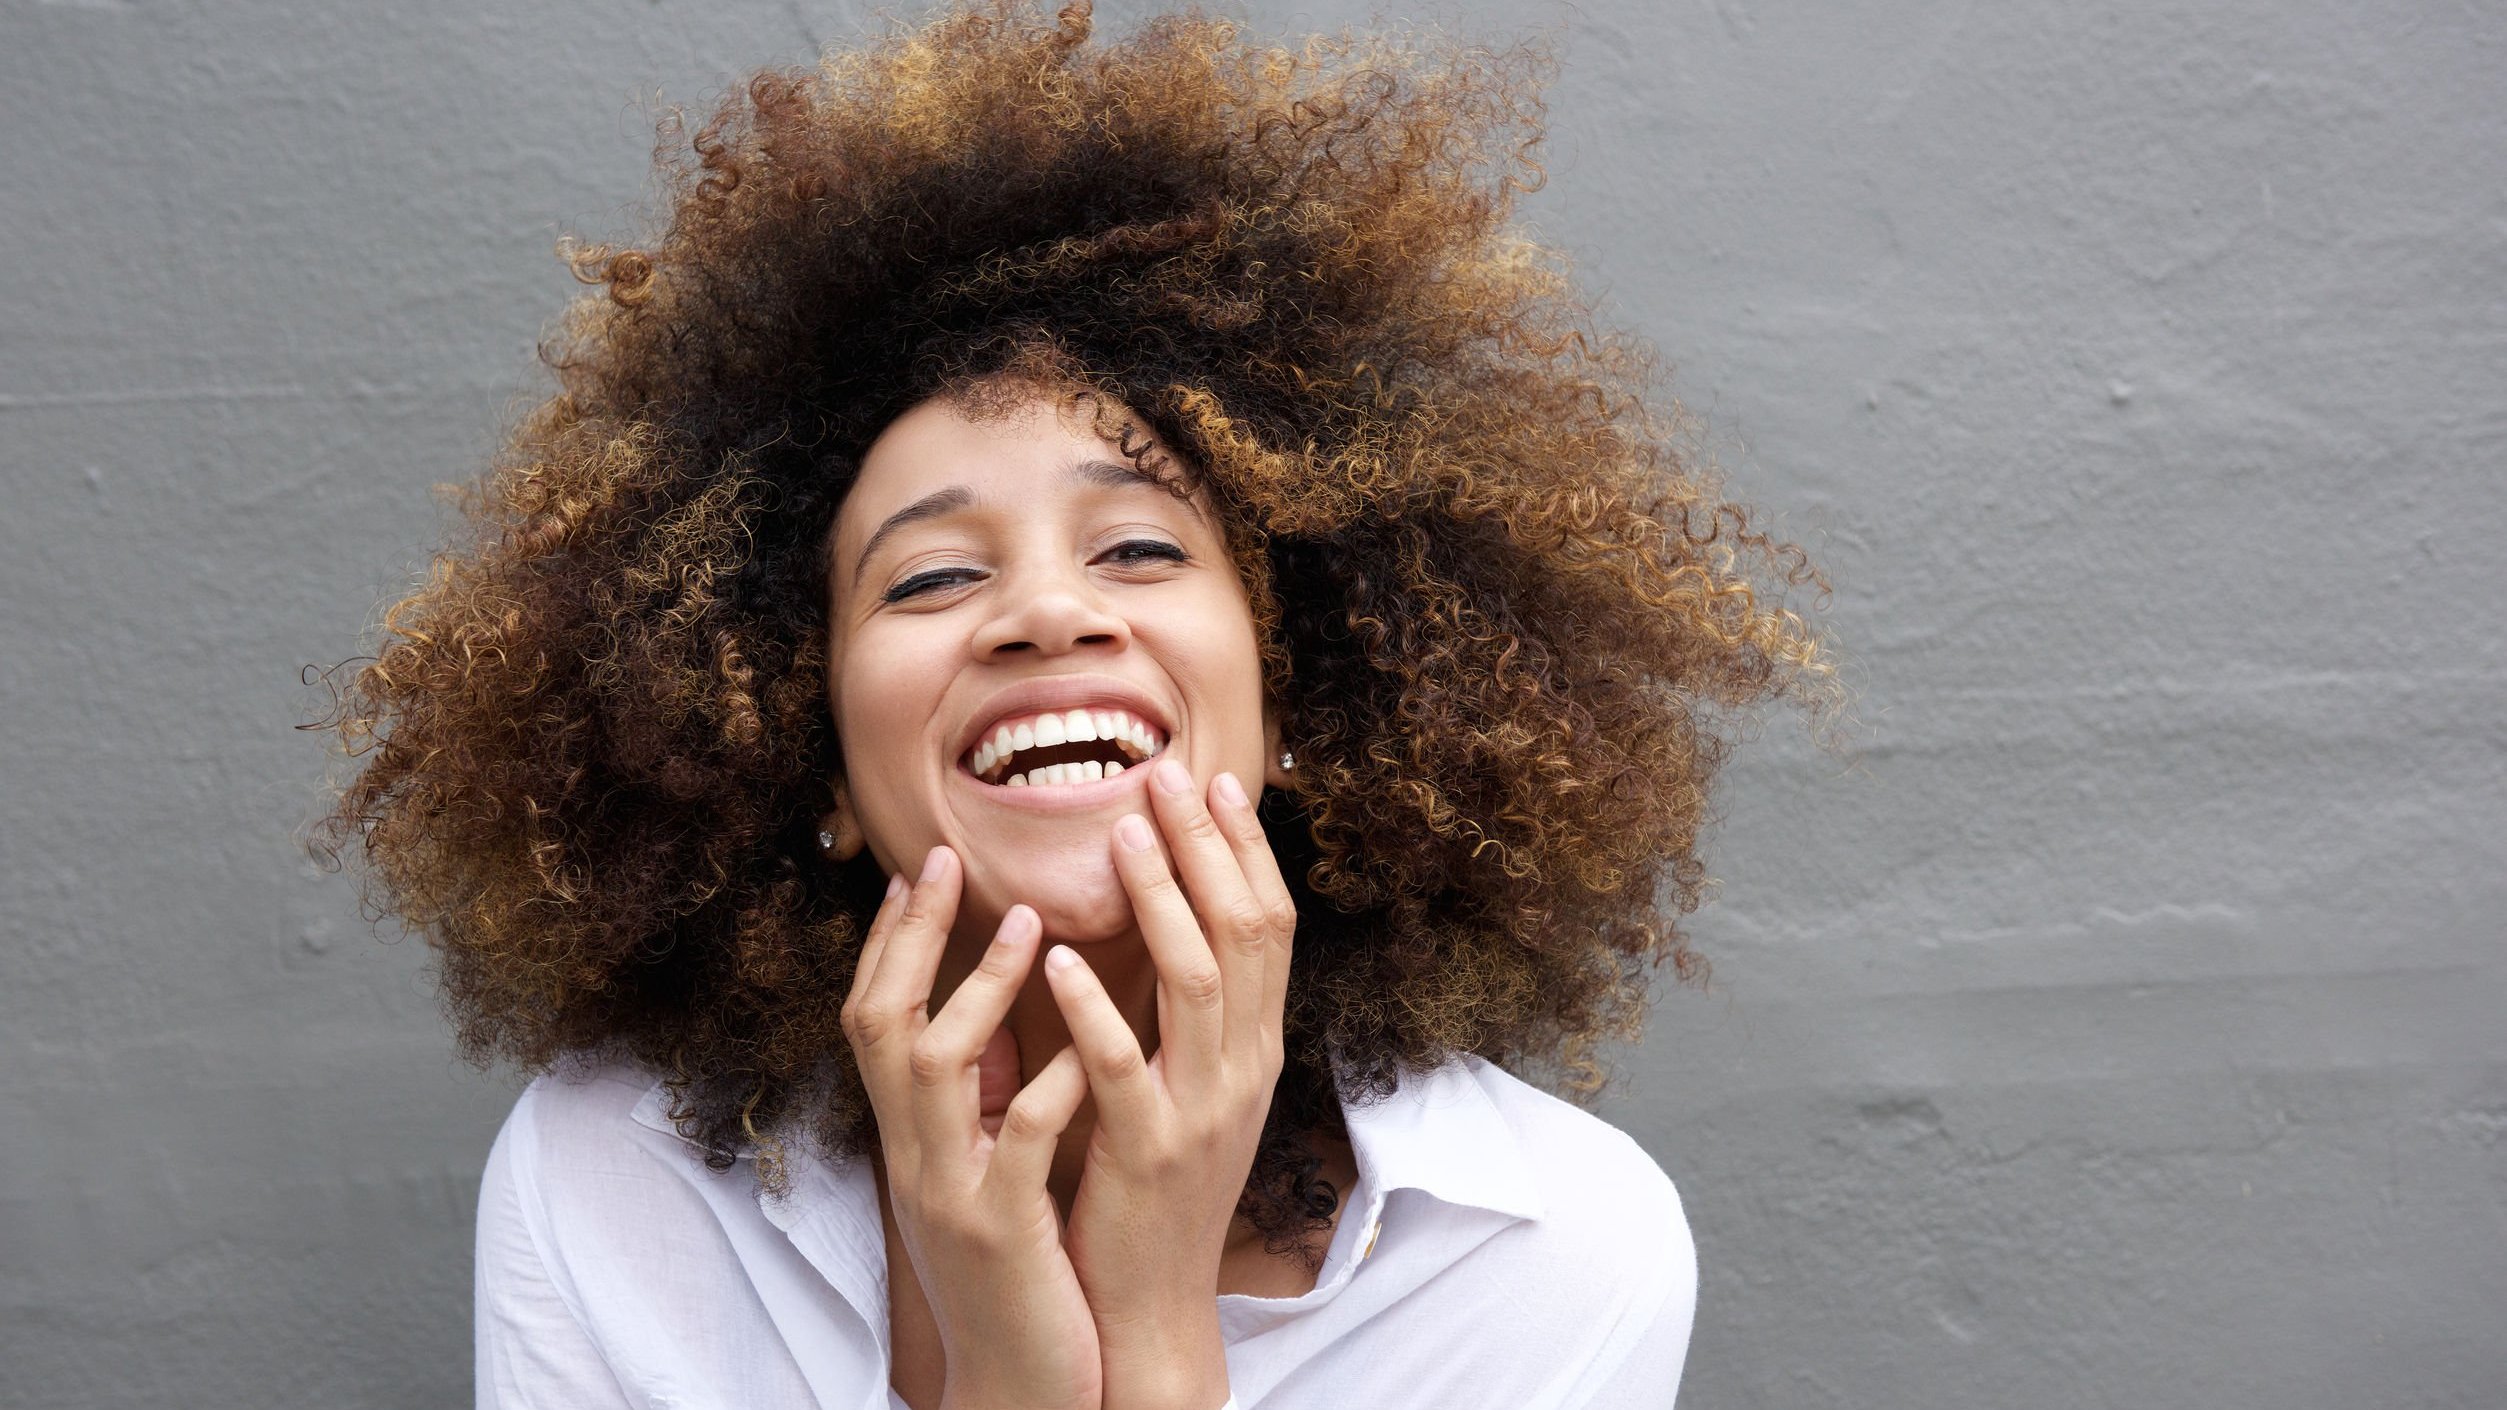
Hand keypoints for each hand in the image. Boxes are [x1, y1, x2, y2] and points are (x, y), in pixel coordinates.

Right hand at [842, 846, 1101, 1409]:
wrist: (1019, 1388)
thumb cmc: (1014, 1273)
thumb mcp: (985, 1172)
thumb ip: (981, 1101)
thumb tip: (992, 1020)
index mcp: (914, 1137)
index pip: (873, 1017)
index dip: (886, 941)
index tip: (918, 865)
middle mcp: (916, 1155)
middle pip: (878, 1023)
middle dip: (906, 936)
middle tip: (945, 857)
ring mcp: (953, 1192)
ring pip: (934, 1068)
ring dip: (979, 987)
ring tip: (1030, 921)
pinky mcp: (1002, 1233)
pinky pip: (1019, 1144)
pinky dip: (1048, 1085)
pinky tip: (1085, 1043)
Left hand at [1045, 761, 1297, 1409]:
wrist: (1153, 1300)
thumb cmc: (1158, 1183)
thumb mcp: (1195, 1086)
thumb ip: (1192, 1011)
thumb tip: (1179, 917)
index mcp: (1256, 1047)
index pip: (1271, 926)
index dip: (1247, 850)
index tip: (1214, 781)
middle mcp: (1246, 1068)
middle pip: (1246, 934)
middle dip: (1208, 847)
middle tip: (1166, 775)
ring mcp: (1204, 1110)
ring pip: (1199, 983)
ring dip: (1161, 901)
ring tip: (1121, 837)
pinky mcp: (1148, 1153)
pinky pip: (1125, 1067)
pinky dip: (1095, 1008)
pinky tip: (1059, 960)